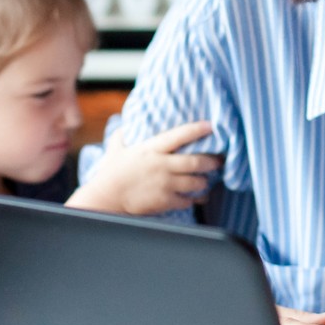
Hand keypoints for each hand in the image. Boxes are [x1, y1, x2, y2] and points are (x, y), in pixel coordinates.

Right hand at [66, 120, 220, 215]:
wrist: (106, 197)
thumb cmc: (111, 172)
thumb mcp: (116, 148)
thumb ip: (123, 134)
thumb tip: (125, 123)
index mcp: (151, 149)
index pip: (180, 136)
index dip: (197, 130)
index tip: (211, 126)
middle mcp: (161, 165)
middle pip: (196, 162)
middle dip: (212, 161)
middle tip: (219, 161)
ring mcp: (164, 184)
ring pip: (196, 182)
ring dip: (204, 182)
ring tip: (206, 180)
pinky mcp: (165, 201)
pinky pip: (187, 200)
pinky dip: (193, 198)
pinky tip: (194, 196)